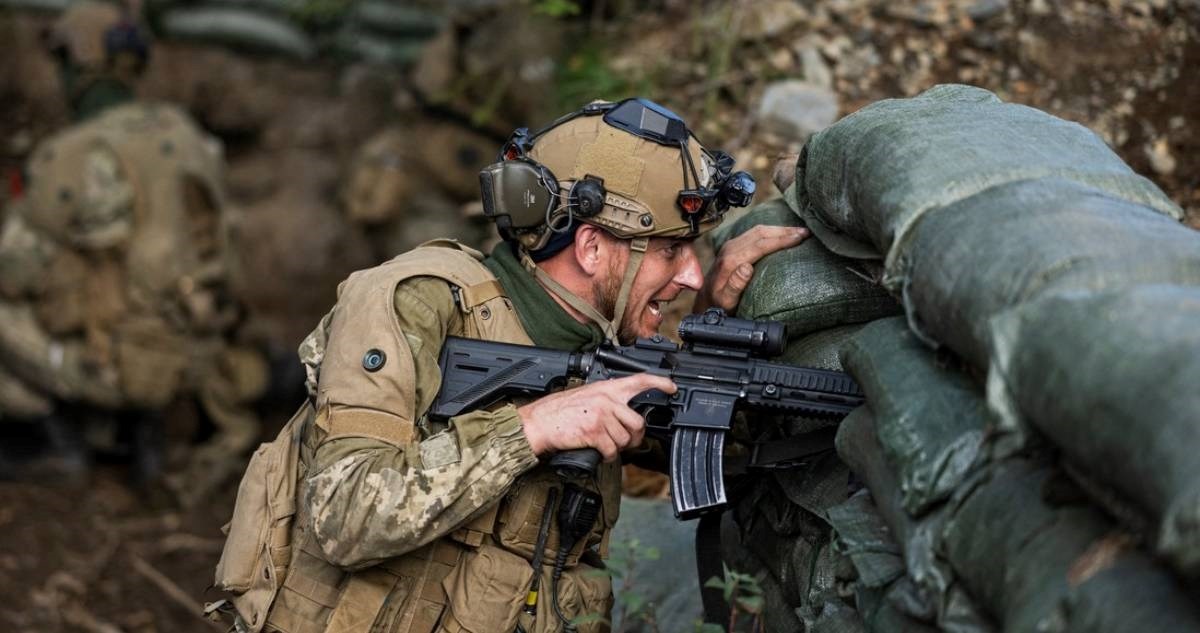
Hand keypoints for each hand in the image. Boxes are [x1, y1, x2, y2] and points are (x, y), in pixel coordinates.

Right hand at [517, 373, 676, 461]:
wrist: (537, 423)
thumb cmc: (558, 411)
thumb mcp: (586, 395)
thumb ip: (608, 400)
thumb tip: (627, 412)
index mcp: (605, 388)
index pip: (639, 380)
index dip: (660, 383)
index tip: (672, 387)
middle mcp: (606, 399)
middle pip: (638, 422)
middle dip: (634, 437)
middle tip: (624, 440)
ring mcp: (601, 416)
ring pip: (626, 439)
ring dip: (618, 448)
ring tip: (604, 444)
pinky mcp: (595, 433)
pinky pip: (613, 450)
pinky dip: (607, 456)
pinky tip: (598, 451)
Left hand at [693, 225, 808, 313]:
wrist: (705, 301)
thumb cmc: (718, 305)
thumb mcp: (726, 301)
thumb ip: (735, 285)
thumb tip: (747, 267)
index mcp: (731, 260)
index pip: (761, 244)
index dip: (782, 240)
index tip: (801, 238)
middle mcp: (730, 249)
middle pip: (761, 233)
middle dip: (785, 231)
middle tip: (806, 232)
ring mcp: (731, 245)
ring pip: (758, 230)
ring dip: (780, 229)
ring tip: (799, 232)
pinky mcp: (733, 246)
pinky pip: (755, 234)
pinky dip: (772, 232)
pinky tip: (783, 235)